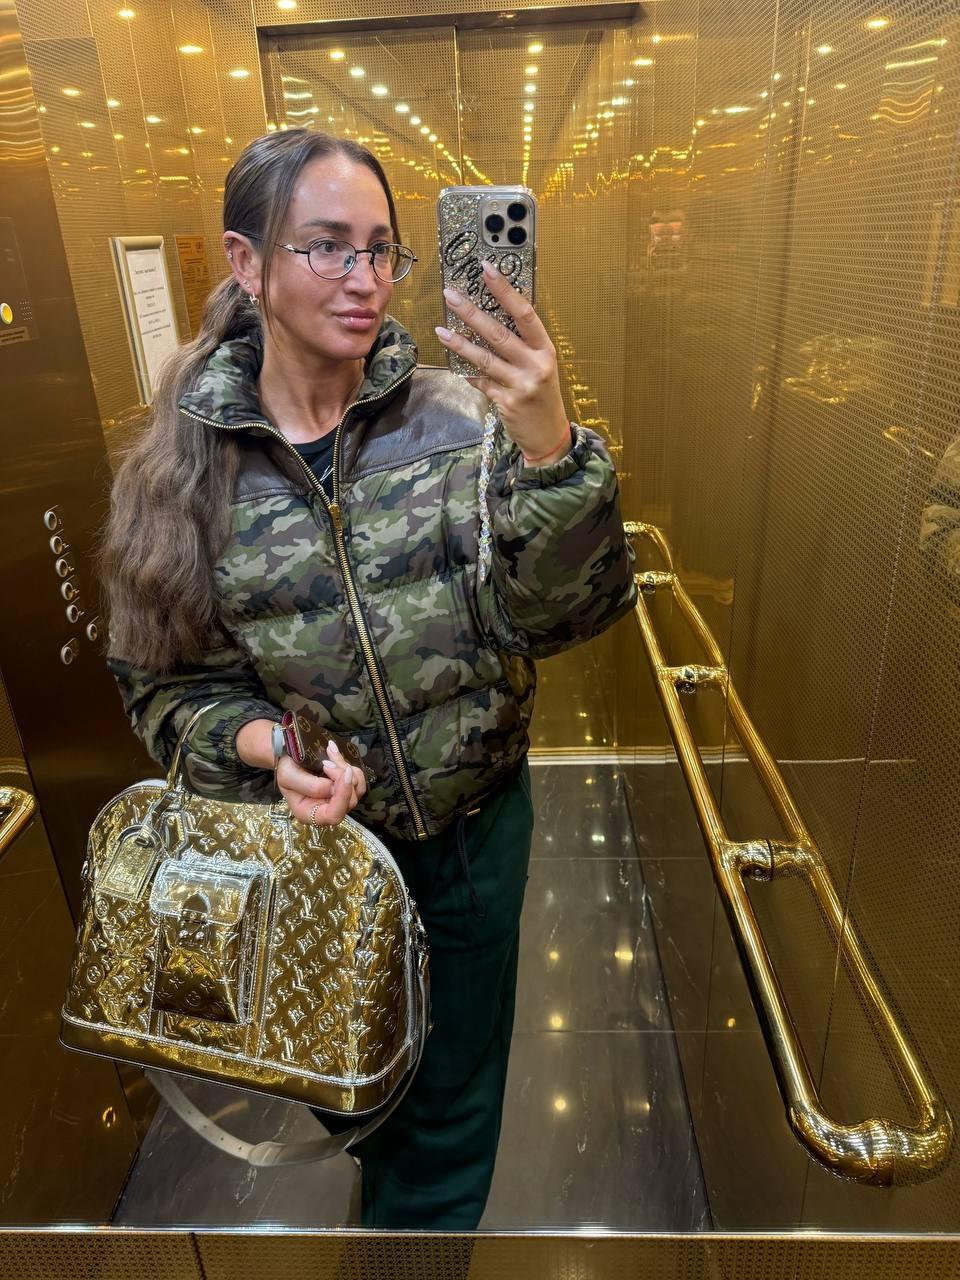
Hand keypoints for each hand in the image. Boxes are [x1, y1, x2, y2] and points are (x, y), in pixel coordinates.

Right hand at [277, 739, 368, 826]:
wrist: (288, 759)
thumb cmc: (285, 769)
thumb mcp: (288, 776)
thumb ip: (311, 786)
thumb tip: (335, 787)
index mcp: (309, 814)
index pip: (334, 816)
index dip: (343, 796)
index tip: (343, 772)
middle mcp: (326, 811)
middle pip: (349, 801)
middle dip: (342, 776)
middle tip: (327, 760)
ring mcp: (338, 800)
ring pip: (356, 789)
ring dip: (346, 768)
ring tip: (329, 753)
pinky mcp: (346, 788)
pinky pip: (358, 779)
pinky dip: (350, 765)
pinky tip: (335, 754)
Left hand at [435, 260, 571, 465]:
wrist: (549, 436)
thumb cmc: (542, 396)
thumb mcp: (541, 365)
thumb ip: (522, 345)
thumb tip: (490, 316)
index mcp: (545, 349)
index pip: (524, 313)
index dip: (504, 290)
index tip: (486, 269)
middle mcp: (535, 365)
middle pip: (499, 333)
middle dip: (472, 313)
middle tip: (451, 295)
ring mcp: (521, 385)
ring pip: (485, 359)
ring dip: (460, 343)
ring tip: (441, 330)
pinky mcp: (506, 403)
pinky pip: (480, 382)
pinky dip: (467, 373)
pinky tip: (454, 364)